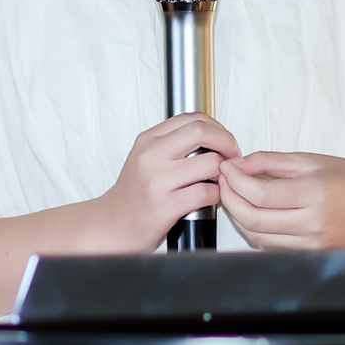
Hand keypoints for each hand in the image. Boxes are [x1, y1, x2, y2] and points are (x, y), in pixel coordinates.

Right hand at [96, 114, 241, 249]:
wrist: (111, 226)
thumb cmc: (133, 196)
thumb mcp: (146, 159)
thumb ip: (172, 144)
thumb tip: (211, 135)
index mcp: (148, 140)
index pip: (193, 118)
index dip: (218, 128)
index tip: (225, 142)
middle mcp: (151, 156)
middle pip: (202, 132)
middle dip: (227, 142)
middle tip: (232, 157)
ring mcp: (158, 180)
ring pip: (210, 162)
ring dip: (225, 172)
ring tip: (221, 180)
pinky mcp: (166, 206)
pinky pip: (206, 192)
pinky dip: (217, 195)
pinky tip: (212, 198)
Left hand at [216, 152, 344, 249]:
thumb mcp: (318, 162)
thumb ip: (276, 162)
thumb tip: (241, 163)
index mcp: (315, 195)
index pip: (259, 194)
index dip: (235, 181)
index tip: (227, 168)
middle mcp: (312, 224)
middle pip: (252, 218)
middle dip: (230, 199)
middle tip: (223, 181)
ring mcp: (309, 245)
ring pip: (257, 236)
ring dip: (237, 216)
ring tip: (233, 195)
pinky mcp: (308, 257)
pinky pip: (269, 246)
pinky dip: (254, 229)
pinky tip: (252, 212)